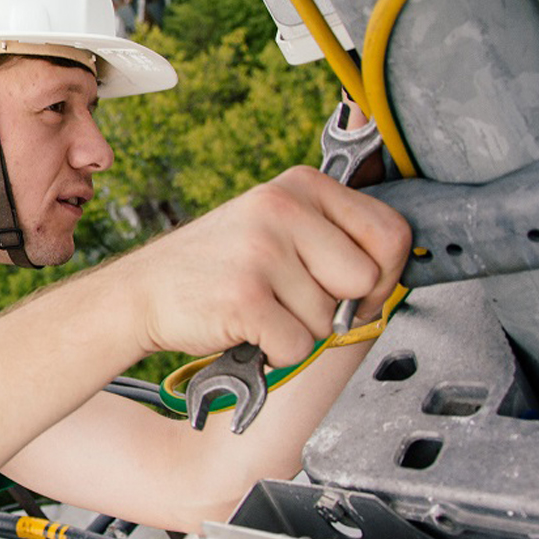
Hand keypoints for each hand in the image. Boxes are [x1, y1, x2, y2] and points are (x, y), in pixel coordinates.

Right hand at [117, 166, 410, 365]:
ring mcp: (262, 251)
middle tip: (295, 300)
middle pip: (367, 280)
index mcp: (300, 185)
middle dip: (339, 305)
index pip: (390, 232)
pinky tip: (246, 327)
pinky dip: (274, 352)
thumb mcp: (276, 226)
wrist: (142, 292)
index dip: (382, 273)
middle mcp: (282, 209)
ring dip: (299, 330)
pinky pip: (297, 346)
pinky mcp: (244, 296)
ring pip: (330, 320)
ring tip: (260, 308)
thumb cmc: (218, 266)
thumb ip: (334, 236)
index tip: (351, 287)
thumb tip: (396, 272)